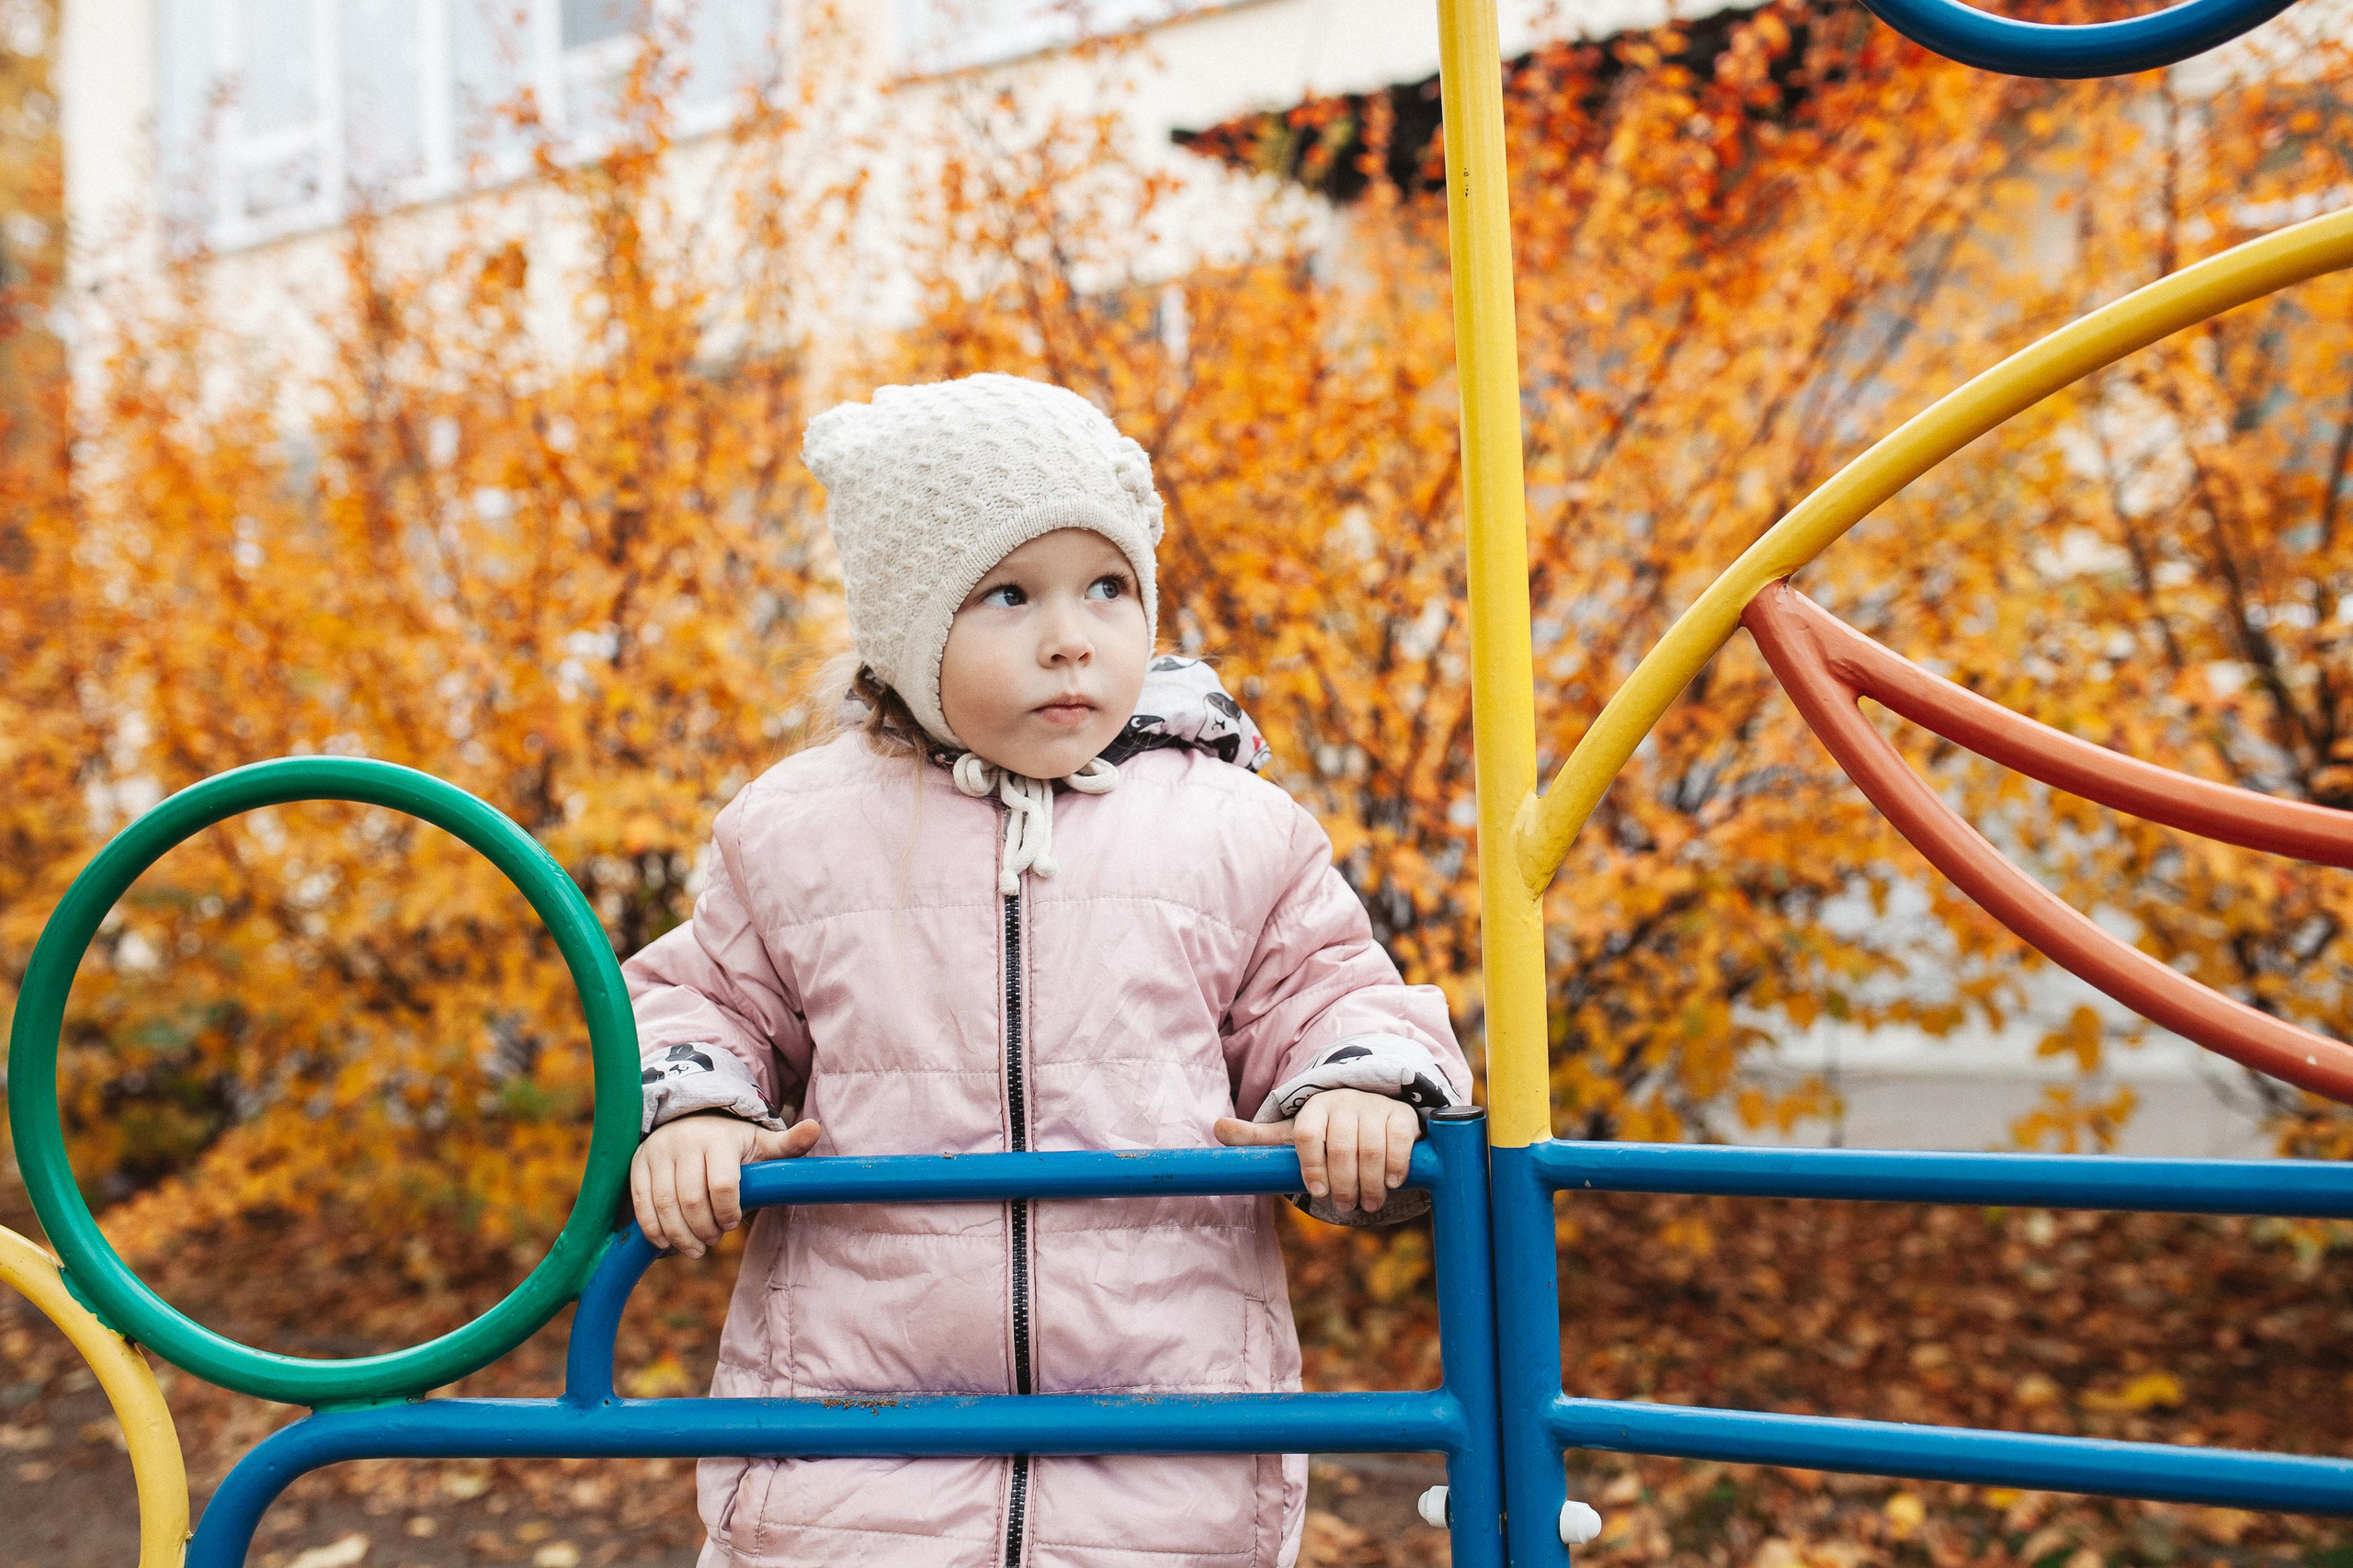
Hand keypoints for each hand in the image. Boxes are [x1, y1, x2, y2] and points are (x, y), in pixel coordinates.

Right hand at [629, 1113, 821, 1257]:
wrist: (691, 1118)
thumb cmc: (733, 1141)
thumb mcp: (761, 1142)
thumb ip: (788, 1144)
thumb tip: (816, 1128)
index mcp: (718, 1139)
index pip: (724, 1185)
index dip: (729, 1213)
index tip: (733, 1223)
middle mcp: (684, 1142)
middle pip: (690, 1200)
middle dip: (704, 1229)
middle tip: (713, 1241)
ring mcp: (658, 1152)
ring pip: (663, 1205)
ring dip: (679, 1235)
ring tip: (695, 1249)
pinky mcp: (637, 1164)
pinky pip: (640, 1203)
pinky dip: (653, 1229)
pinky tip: (667, 1243)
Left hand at [1214, 1088, 1418, 1213]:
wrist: (1369, 1110)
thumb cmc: (1326, 1130)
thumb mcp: (1291, 1134)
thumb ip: (1258, 1138)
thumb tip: (1217, 1127)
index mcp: (1313, 1109)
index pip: (1306, 1135)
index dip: (1310, 1166)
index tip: (1316, 1191)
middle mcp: (1343, 1103)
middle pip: (1341, 1147)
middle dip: (1343, 1184)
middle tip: (1345, 1207)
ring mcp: (1374, 1107)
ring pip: (1370, 1148)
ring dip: (1369, 1183)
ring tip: (1368, 1204)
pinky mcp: (1401, 1115)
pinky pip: (1399, 1140)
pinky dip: (1395, 1165)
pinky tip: (1391, 1183)